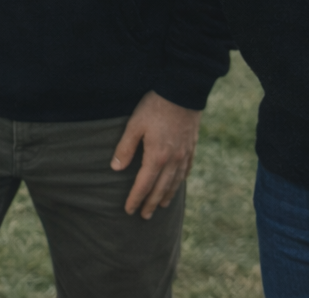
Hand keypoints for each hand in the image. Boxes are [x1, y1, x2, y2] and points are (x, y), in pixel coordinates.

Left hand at [111, 91, 200, 218]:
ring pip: (175, 182)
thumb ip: (125, 148)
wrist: (182, 93)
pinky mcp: (192, 147)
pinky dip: (180, 182)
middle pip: (161, 188)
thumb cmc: (154, 107)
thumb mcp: (134, 125)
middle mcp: (173, 160)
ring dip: (167, 196)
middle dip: (151, 203)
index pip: (144, 185)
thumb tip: (116, 168)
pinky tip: (177, 185)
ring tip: (161, 206)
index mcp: (157, 157)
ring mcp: (185, 155)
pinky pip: (186, 170)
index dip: (136, 199)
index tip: (129, 210)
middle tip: (144, 215)